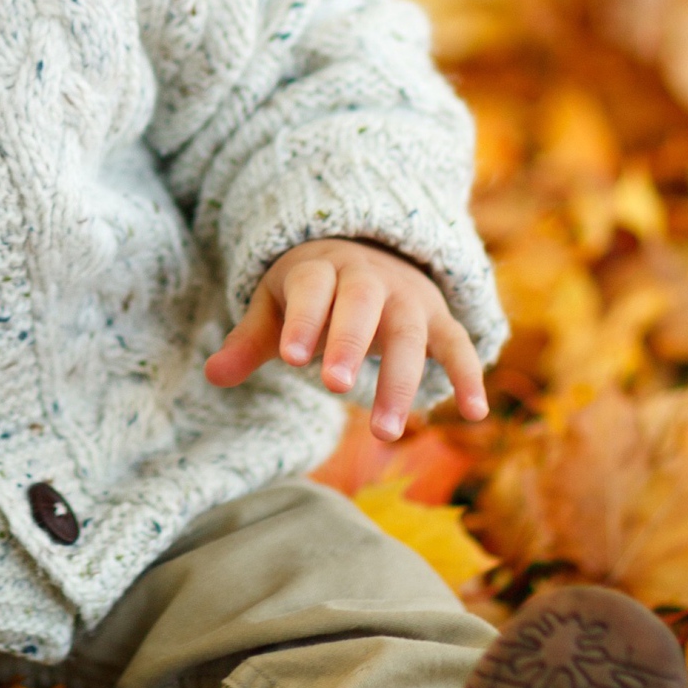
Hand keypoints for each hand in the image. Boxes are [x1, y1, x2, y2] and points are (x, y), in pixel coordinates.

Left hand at [204, 238, 488, 439]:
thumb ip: (250, 340)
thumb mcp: (277, 306)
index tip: (291, 358)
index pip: (312, 289)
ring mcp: (409, 299)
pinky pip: (458, 345)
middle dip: (350, 343)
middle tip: (334, 387)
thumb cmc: (313, 291)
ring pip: (409, 334)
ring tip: (384, 434)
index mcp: (322, 269)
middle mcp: (369, 279)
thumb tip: (212, 374)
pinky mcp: (439, 320)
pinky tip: (475, 415)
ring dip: (400, 382)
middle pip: (362, 305)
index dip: (304, 320)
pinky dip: (469, 376)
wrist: (371, 252)